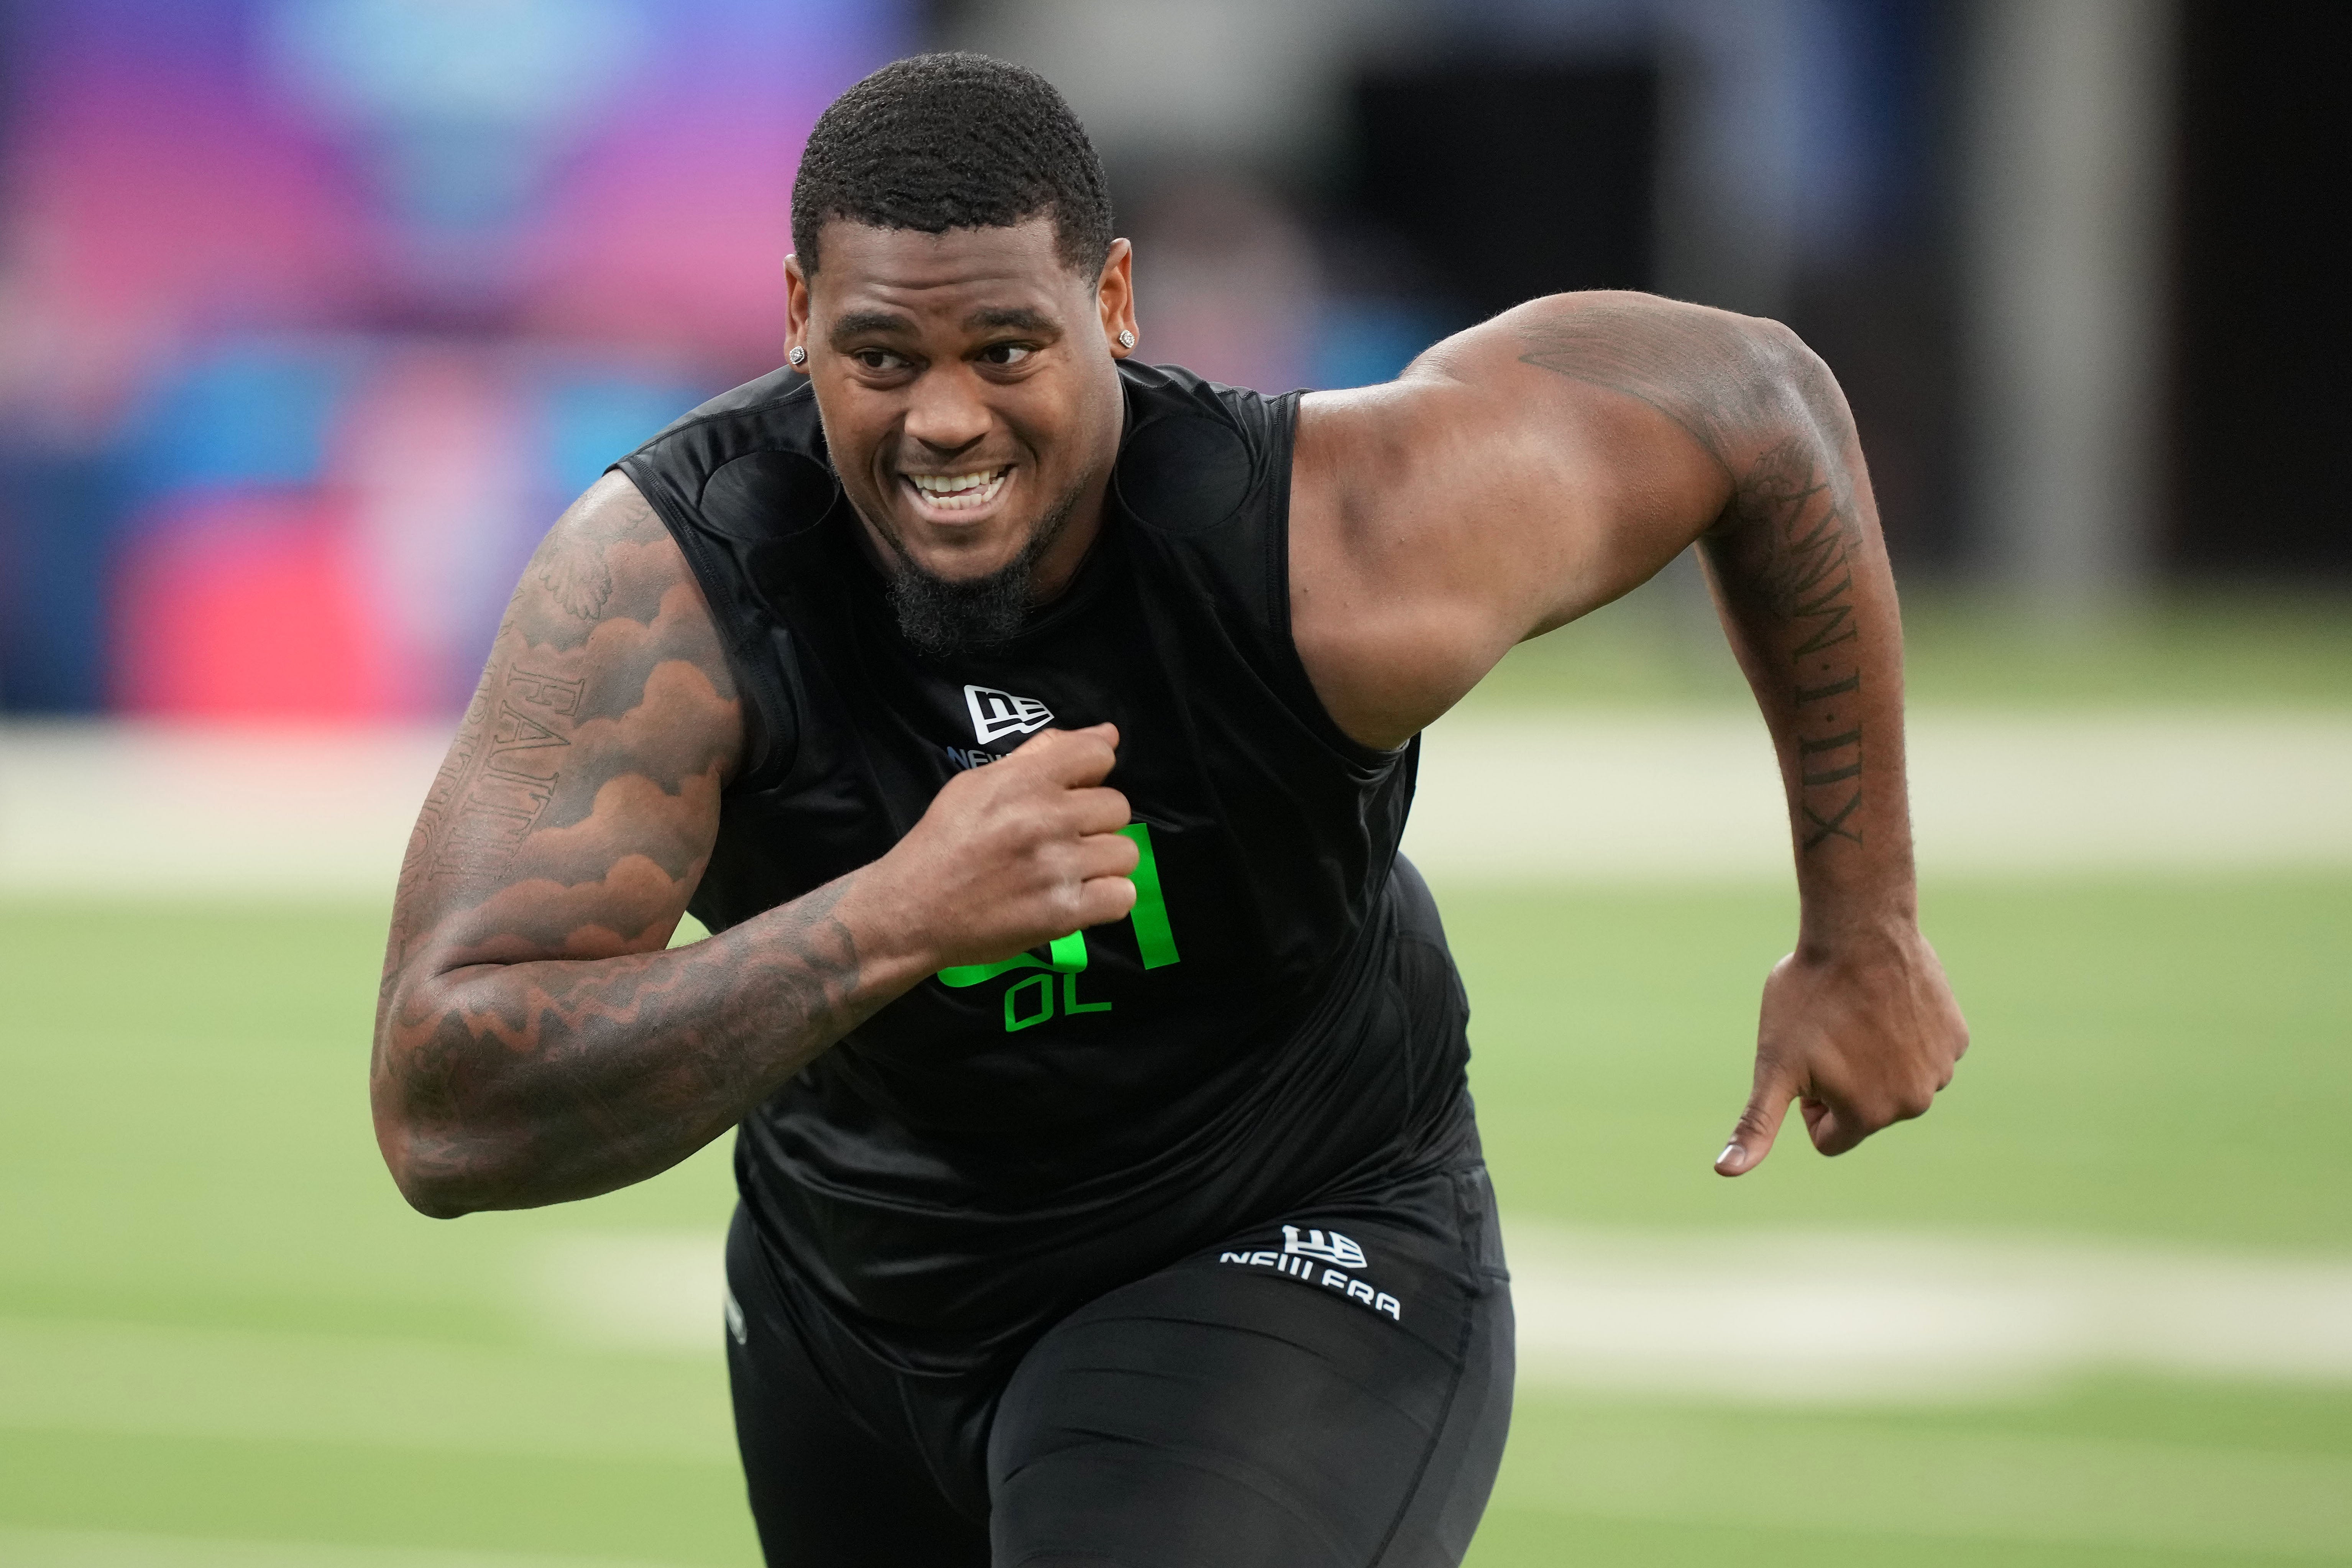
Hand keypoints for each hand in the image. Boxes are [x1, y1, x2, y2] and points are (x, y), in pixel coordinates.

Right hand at [856, 724, 1140, 973]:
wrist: (910, 911)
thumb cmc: (944, 842)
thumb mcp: (979, 783)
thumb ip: (1042, 753)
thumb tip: (1108, 733)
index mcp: (1024, 780)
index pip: (1099, 754)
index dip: (1091, 774)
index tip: (1070, 794)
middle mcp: (1046, 818)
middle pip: (1117, 807)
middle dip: (1094, 823)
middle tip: (1061, 841)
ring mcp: (1057, 867)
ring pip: (1125, 853)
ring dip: (1102, 864)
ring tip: (1068, 872)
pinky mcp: (1064, 913)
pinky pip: (1122, 897)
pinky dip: (1105, 901)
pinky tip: (1077, 900)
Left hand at [1714, 926, 1967, 1174]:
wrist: (1858, 931)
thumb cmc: (1808, 997)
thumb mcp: (1773, 1064)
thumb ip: (1757, 1123)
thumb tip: (1724, 1173)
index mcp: (1867, 1116)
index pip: (1828, 1138)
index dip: (1809, 1103)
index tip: (1808, 1063)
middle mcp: (1913, 1103)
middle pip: (1865, 1110)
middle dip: (1845, 1082)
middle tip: (1832, 1034)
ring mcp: (1940, 1069)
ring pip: (1895, 1080)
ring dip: (1875, 1057)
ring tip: (1859, 1016)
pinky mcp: (1957, 1038)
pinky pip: (1924, 1051)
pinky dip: (1906, 1034)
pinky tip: (1889, 1003)